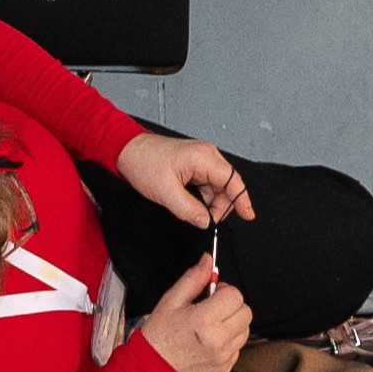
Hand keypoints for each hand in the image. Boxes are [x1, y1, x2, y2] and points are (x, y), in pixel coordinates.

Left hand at [113, 133, 255, 226]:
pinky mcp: (193, 163)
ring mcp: (200, 158)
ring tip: (198, 214)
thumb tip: (205, 221)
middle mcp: (207, 155)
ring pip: (216, 185)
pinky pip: (205, 182)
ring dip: (211, 202)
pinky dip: (203, 196)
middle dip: (221, 205)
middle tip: (209, 221)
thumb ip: (188, 209)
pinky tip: (194, 205)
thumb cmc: (142, 163)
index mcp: (204, 158)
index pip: (233, 181)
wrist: (125, 149)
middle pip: (226, 184)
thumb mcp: (164, 192)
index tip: (247, 215)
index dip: (242, 200)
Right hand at [141, 254, 253, 371]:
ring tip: (210, 327)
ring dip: (232, 323)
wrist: (150, 369)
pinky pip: (238, 346)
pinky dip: (228, 340)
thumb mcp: (170, 302)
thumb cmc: (158, 336)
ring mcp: (224, 354)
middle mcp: (218, 339)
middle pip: (245, 311)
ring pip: (245, 328)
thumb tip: (207, 261)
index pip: (235, 295)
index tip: (212, 294)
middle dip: (230, 306)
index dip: (223, 291)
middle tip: (211, 309)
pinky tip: (209, 341)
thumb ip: (193, 280)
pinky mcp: (226, 366)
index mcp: (205, 320)